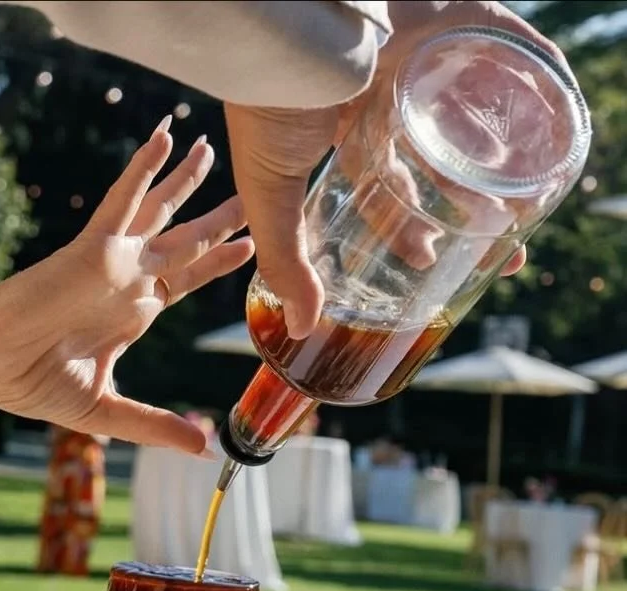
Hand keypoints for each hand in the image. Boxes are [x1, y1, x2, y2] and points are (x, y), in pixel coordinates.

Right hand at [0, 122, 252, 453]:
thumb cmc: (32, 385)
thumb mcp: (107, 411)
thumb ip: (156, 426)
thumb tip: (204, 449)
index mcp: (128, 315)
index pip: (182, 282)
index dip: (215, 264)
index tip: (250, 248)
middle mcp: (125, 282)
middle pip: (181, 242)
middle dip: (215, 219)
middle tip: (252, 195)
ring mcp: (111, 261)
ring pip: (158, 211)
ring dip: (183, 179)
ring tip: (209, 146)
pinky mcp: (92, 248)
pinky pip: (123, 202)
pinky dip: (143, 171)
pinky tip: (163, 138)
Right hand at [227, 1, 549, 338]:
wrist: (281, 31)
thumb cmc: (266, 108)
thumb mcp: (271, 196)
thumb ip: (287, 261)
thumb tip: (302, 327)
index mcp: (349, 132)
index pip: (389, 186)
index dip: (409, 225)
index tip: (430, 259)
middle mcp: (388, 96)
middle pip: (439, 156)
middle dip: (469, 203)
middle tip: (497, 241)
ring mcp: (422, 56)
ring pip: (473, 107)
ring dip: (501, 152)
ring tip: (525, 195)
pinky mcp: (454, 16)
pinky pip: (509, 39)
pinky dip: (538, 66)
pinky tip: (556, 108)